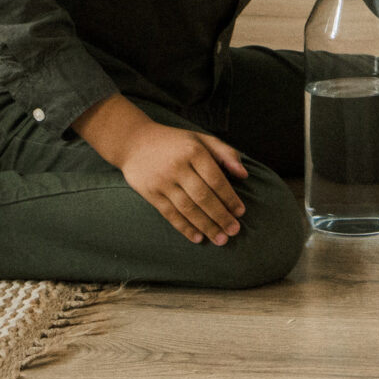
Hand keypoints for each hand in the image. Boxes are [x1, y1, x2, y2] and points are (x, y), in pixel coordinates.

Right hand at [77, 96, 248, 244]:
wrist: (134, 141)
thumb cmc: (175, 142)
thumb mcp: (201, 139)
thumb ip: (225, 153)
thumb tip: (244, 175)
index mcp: (193, 151)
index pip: (216, 179)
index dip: (230, 198)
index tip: (240, 212)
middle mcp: (178, 166)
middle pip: (203, 197)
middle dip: (220, 216)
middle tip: (234, 231)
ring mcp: (162, 181)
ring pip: (188, 208)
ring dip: (206, 226)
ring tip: (220, 239)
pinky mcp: (150, 192)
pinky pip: (170, 214)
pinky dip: (184, 227)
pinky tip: (197, 238)